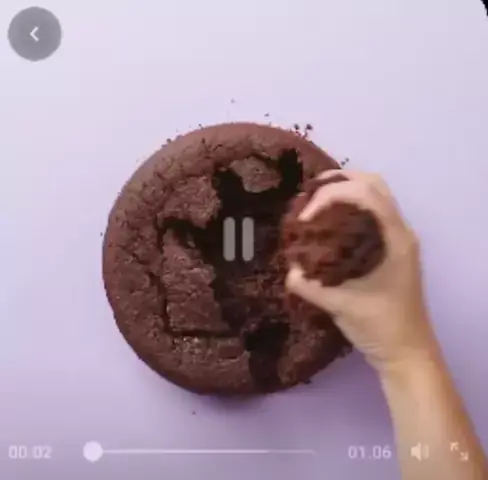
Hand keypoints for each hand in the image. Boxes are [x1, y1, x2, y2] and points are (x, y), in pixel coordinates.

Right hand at [286, 170, 436, 371]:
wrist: (406, 352)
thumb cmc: (380, 327)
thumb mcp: (340, 305)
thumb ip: (309, 285)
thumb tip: (288, 268)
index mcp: (395, 238)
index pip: (364, 193)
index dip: (329, 195)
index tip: (305, 220)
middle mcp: (400, 230)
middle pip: (372, 183)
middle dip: (337, 182)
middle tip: (308, 197)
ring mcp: (399, 238)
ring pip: (374, 195)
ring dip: (344, 192)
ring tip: (314, 206)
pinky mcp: (392, 248)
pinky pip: (371, 213)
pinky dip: (349, 208)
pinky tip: (328, 225)